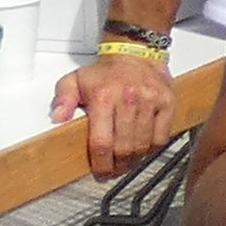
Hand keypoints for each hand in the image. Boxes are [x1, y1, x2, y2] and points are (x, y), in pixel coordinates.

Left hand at [55, 50, 178, 177]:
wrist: (135, 53)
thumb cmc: (104, 73)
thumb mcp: (74, 80)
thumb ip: (62, 99)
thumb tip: (58, 118)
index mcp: (103, 97)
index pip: (102, 142)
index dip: (101, 164)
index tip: (100, 172)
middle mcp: (128, 99)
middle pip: (124, 148)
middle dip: (118, 166)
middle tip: (113, 170)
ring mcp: (150, 101)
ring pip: (143, 145)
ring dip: (134, 160)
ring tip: (127, 162)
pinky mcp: (167, 102)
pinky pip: (161, 137)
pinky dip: (152, 149)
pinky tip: (143, 149)